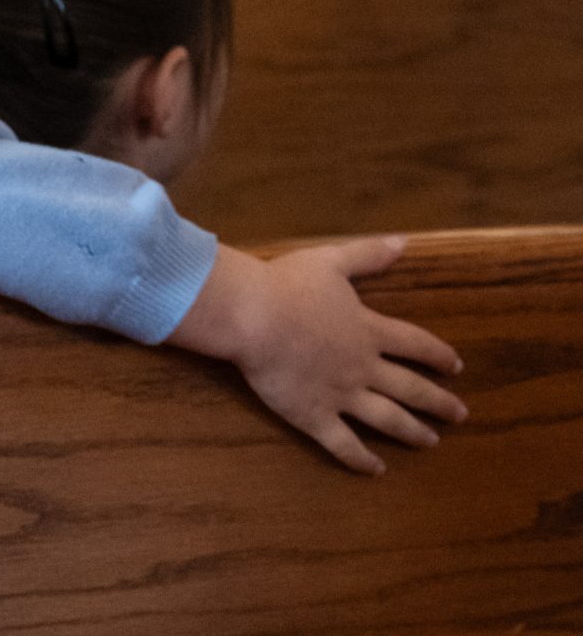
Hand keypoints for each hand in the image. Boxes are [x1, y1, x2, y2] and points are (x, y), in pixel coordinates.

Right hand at [169, 239, 467, 474]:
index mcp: (368, 330)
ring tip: (431, 442)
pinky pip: (343, 443)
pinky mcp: (313, 415)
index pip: (415, 344)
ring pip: (386, 419)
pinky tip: (376, 470)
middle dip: (438, 402)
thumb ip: (367, 256)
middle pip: (409, 387)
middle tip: (460, 415)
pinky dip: (361, 459)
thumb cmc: (287, 286)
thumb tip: (403, 242)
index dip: (438, 355)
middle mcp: (363, 366)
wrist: (252, 316)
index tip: (456, 367)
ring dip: (412, 431)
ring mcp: (341, 395)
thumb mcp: (330, 262)